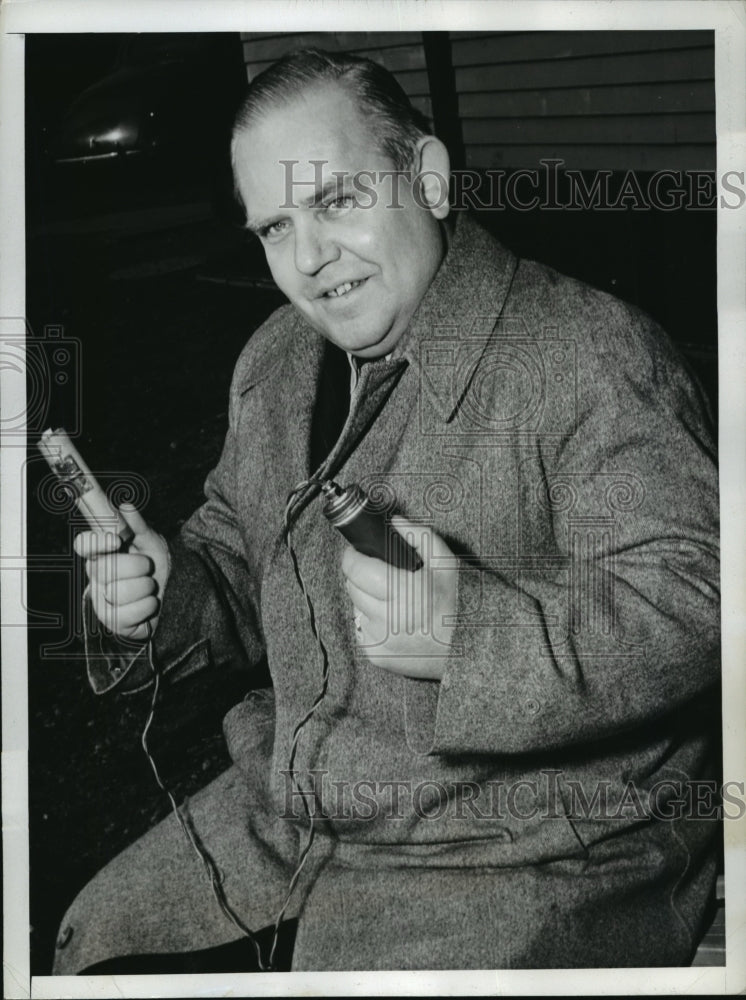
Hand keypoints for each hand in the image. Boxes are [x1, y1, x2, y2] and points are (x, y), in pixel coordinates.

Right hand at [74, 503, 169, 640]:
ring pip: (117, 592)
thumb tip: (126, 506)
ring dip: (145, 587)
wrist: (175, 596)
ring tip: (150, 586)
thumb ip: (139, 526)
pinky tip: (150, 603)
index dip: (96, 542)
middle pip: (104, 569)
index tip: (116, 540)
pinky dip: (147, 606)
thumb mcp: (153, 543)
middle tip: (147, 566)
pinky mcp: (113, 621)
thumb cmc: (158, 567)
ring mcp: (102, 600)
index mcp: (102, 554)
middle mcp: (97, 577)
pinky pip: (127, 613)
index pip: (84, 545)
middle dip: (136, 566)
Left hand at [341, 516, 457, 678]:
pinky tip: (395, 619)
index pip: (357, 569)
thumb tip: (393, 521)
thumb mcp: (446, 562)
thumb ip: (419, 535)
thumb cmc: (460, 600)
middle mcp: (389, 619)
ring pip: (356, 608)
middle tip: (380, 573)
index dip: (352, 556)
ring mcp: (381, 640)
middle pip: (352, 588)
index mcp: (405, 592)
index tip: (355, 551)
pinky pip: (362, 629)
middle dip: (360, 576)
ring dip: (367, 599)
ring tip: (393, 599)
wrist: (471, 646)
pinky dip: (373, 621)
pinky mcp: (377, 656)